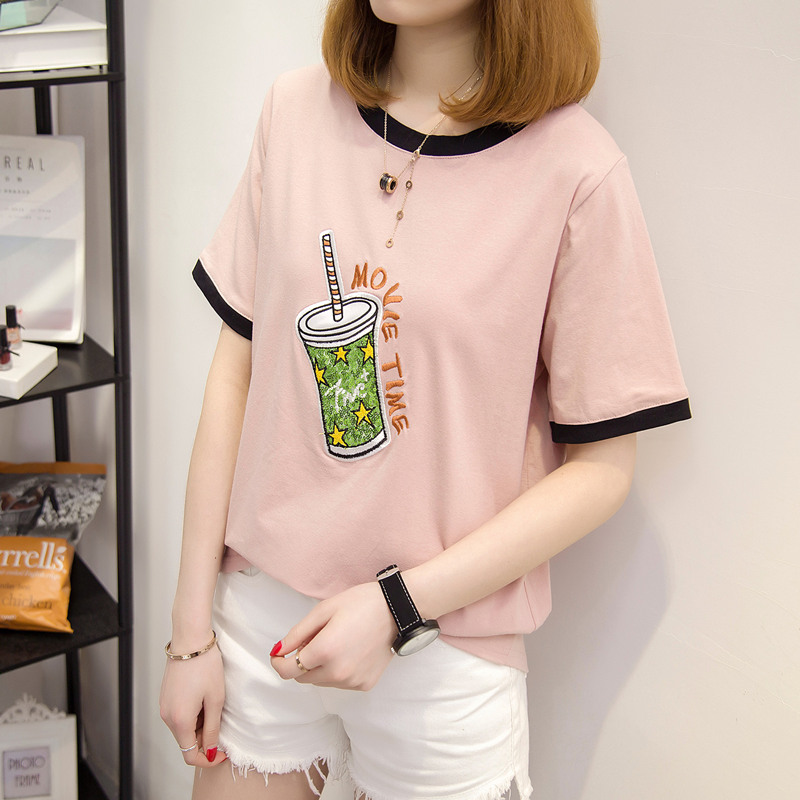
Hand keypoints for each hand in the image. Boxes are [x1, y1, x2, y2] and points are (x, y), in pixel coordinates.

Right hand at [159, 638, 227, 766]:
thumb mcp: (215, 700)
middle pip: (186, 742)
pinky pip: (179, 716)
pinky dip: (192, 715)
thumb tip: (211, 750)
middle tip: (221, 722)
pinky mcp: (165, 697)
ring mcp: (164, 706)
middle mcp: (167, 716)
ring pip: (183, 728)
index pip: (190, 755)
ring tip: (213, 704)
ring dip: (199, 726)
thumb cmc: (205, 666)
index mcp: (179, 720)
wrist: (190, 640)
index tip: (222, 752)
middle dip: (205, 739)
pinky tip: (203, 698)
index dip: (207, 758)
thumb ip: (213, 729)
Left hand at [270, 582, 395, 690]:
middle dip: (301, 661)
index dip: (278, 662)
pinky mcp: (364, 684)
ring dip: (319, 667)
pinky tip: (348, 651)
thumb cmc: (361, 603)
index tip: (278, 654)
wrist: (397, 610)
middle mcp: (337, 672)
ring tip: (334, 642)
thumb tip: (278, 651)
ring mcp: (352, 681)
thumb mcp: (324, 610)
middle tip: (314, 638)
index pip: (288, 670)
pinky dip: (336, 671)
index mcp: (324, 651)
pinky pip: (339, 683)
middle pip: (302, 677)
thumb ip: (297, 633)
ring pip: (320, 681)